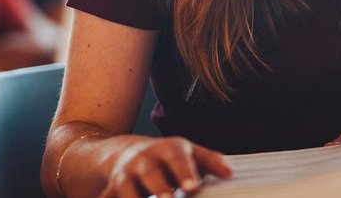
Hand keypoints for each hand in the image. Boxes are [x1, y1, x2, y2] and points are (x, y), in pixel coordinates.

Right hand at [100, 136, 231, 197]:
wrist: (127, 153)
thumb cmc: (169, 157)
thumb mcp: (189, 153)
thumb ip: (209, 161)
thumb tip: (229, 173)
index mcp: (167, 149)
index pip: (178, 158)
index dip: (185, 172)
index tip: (192, 187)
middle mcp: (144, 160)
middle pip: (151, 173)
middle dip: (159, 187)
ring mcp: (125, 176)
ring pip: (126, 189)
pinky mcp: (111, 191)